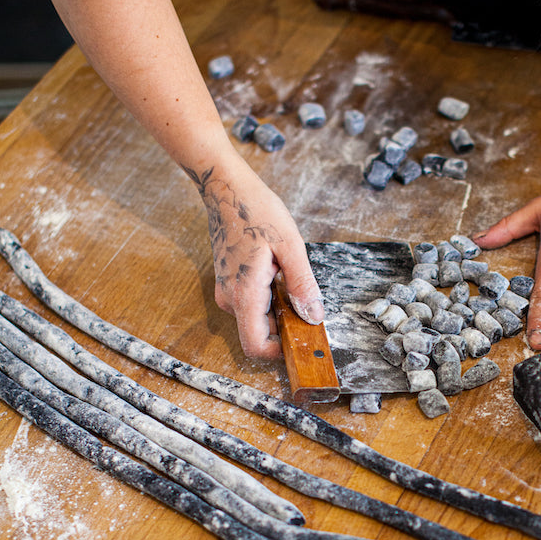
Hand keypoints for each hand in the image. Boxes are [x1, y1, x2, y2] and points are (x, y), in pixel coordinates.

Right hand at [184, 158, 322, 357]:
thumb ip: (302, 284)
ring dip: (278, 306)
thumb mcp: (290, 246)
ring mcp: (226, 292)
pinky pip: (252, 303)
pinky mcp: (229, 284)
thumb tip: (314, 316)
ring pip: (257, 317)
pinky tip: (276, 269)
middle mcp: (230, 299)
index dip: (281, 350)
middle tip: (304, 295)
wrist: (226, 189)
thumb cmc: (256, 211)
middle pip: (260, 333)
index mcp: (244, 294)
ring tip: (286, 273)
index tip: (303, 336)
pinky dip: (269, 296)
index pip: (256, 346)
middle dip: (285, 323)